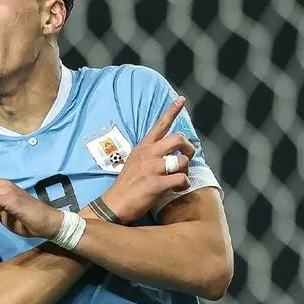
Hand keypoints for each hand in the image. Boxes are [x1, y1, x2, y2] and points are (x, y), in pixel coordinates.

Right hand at [100, 96, 196, 223]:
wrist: (114, 204)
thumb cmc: (127, 184)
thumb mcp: (134, 162)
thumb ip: (150, 154)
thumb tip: (169, 154)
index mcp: (143, 147)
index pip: (160, 125)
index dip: (172, 111)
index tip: (181, 100)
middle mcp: (148, 154)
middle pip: (178, 139)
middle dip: (189, 147)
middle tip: (188, 156)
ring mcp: (152, 168)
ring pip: (182, 161)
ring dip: (186, 171)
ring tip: (180, 178)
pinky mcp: (157, 184)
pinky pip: (181, 179)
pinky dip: (184, 185)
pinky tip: (178, 188)